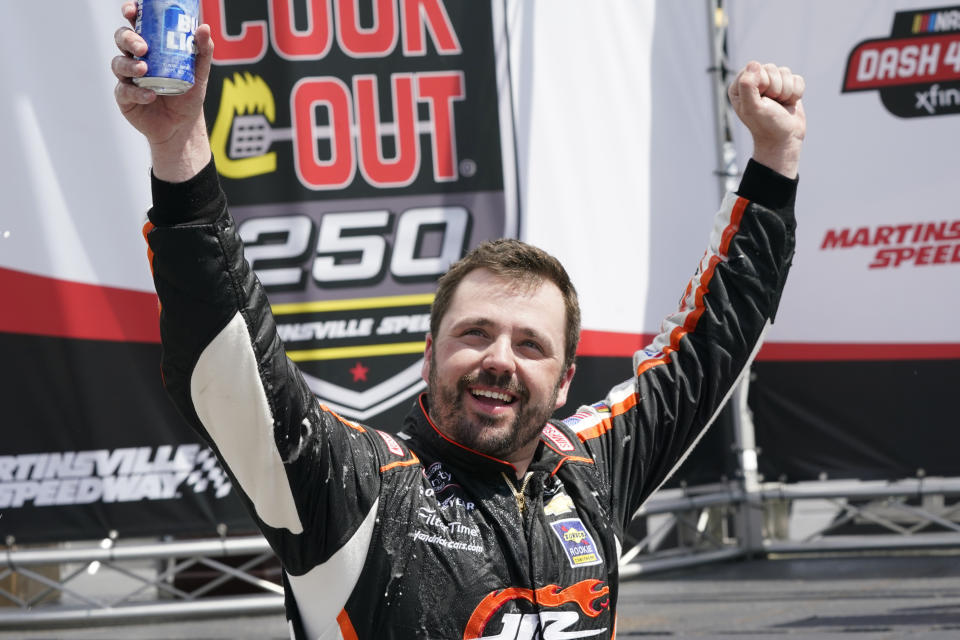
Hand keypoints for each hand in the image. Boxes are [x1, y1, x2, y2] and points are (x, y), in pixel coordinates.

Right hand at [112, 1, 213, 180]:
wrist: (183, 125)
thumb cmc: (188, 94)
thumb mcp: (199, 72)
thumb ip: (202, 51)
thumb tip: (204, 28)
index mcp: (150, 47)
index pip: (136, 24)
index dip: (130, 14)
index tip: (132, 11)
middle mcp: (135, 58)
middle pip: (122, 40)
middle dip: (129, 39)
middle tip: (142, 47)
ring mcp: (127, 78)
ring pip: (118, 63)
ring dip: (129, 65)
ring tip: (144, 70)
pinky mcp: (125, 98)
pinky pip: (125, 91)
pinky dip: (137, 92)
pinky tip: (150, 95)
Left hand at [728, 61, 805, 178]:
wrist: (784, 139)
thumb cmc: (765, 125)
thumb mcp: (752, 108)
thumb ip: (748, 86)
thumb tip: (754, 64)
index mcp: (740, 86)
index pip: (755, 68)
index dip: (762, 84)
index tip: (761, 100)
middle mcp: (754, 82)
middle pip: (771, 68)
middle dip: (775, 88)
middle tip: (771, 104)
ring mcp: (771, 83)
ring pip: (785, 72)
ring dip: (786, 92)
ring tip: (779, 105)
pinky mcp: (787, 86)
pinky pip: (797, 78)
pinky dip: (796, 93)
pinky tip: (788, 103)